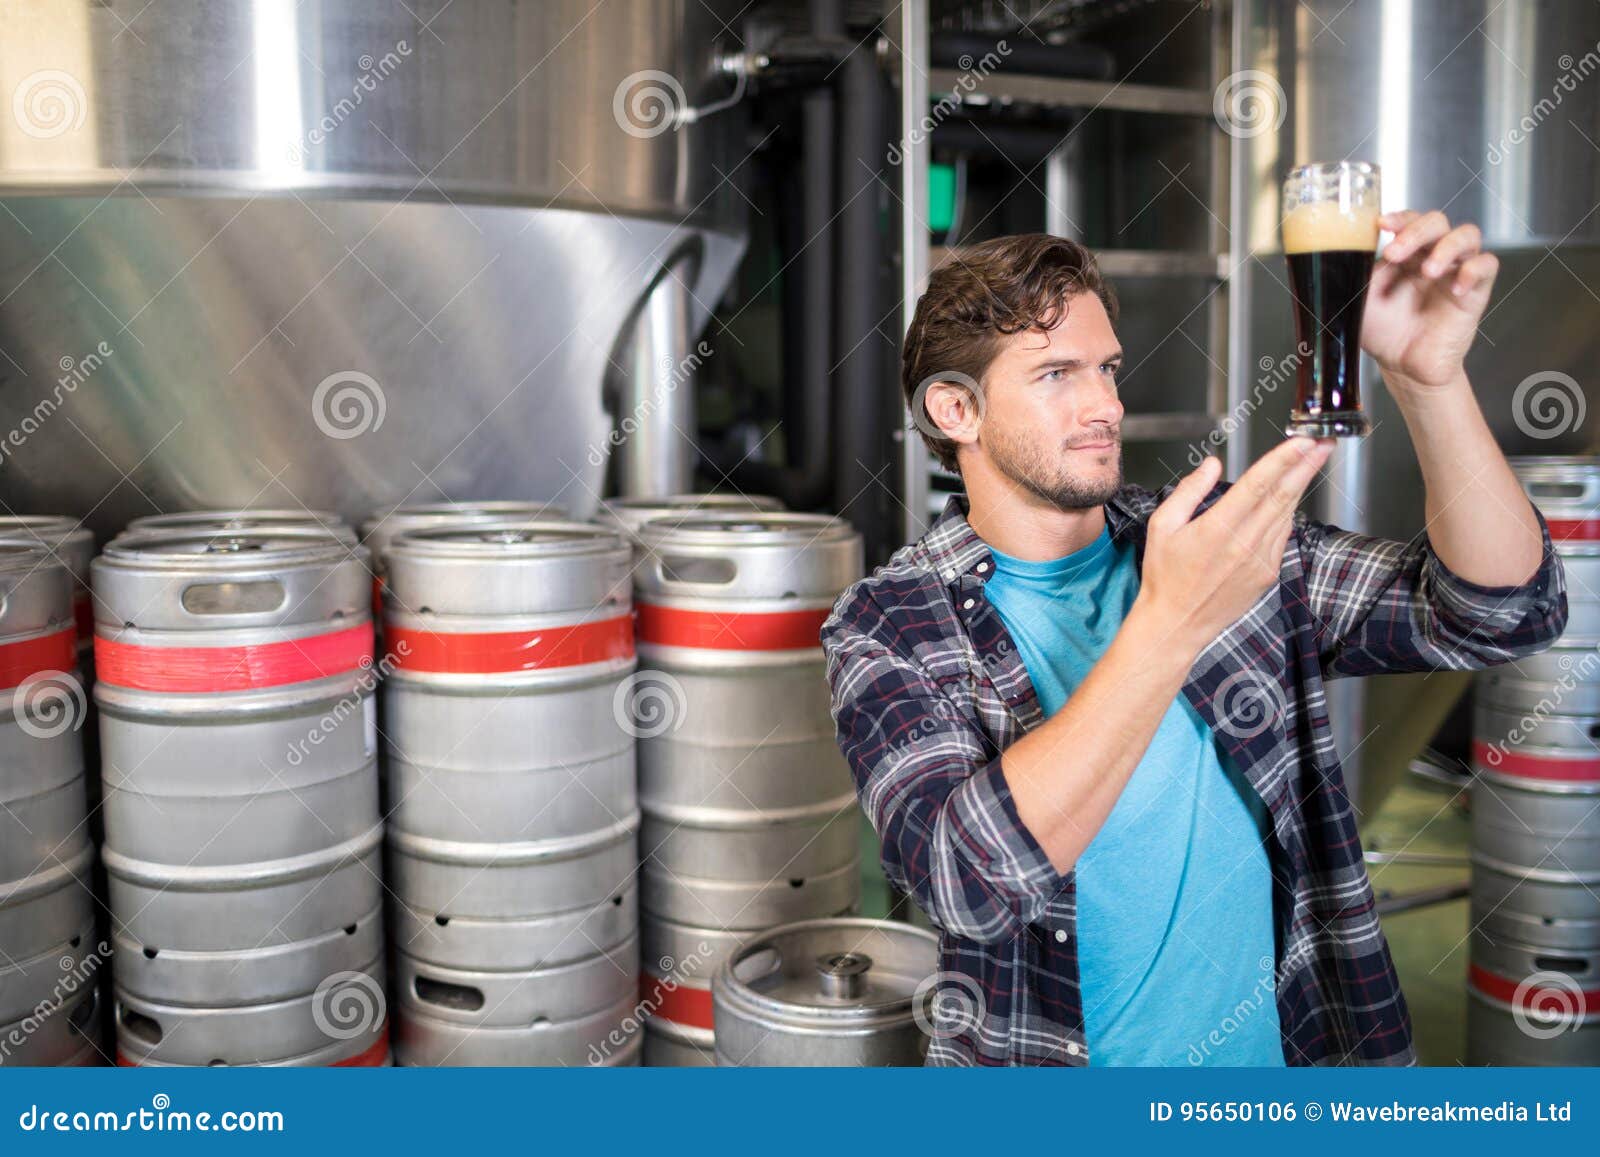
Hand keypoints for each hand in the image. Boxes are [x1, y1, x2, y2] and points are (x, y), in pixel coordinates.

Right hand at [1136, 437, 1333, 654]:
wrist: (1177, 623)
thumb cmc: (1165, 575)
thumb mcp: (1162, 526)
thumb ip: (1189, 490)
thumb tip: (1212, 465)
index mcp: (1217, 529)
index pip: (1258, 484)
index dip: (1283, 459)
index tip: (1303, 440)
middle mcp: (1245, 544)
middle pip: (1284, 495)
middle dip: (1307, 465)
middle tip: (1325, 441)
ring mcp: (1261, 560)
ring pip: (1287, 513)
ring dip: (1300, 485)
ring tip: (1312, 460)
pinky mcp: (1267, 573)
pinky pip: (1282, 534)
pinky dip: (1287, 512)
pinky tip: (1288, 497)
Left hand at [1361, 209, 1498, 394]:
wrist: (1402, 366)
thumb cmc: (1382, 331)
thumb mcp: (1361, 300)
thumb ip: (1360, 273)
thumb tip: (1349, 249)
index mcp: (1405, 254)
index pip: (1409, 221)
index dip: (1400, 218)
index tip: (1382, 225)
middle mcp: (1432, 256)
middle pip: (1437, 222)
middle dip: (1416, 232)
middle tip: (1396, 254)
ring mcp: (1455, 271)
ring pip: (1467, 235)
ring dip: (1447, 247)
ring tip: (1428, 271)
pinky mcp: (1475, 291)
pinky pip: (1486, 265)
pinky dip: (1473, 270)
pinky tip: (1455, 289)